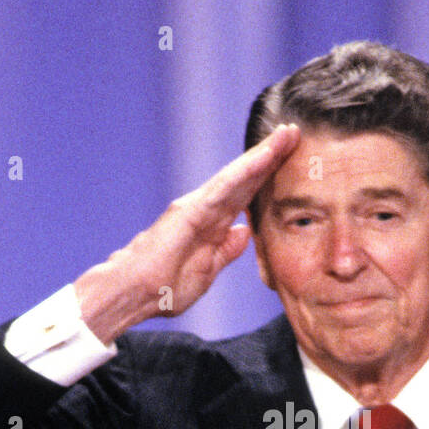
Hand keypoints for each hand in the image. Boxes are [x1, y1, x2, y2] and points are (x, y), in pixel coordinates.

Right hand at [74, 124, 300, 341]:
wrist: (135, 295)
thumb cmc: (164, 288)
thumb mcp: (209, 270)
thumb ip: (227, 250)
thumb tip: (245, 231)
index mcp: (213, 225)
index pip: (247, 196)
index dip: (269, 178)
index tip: (292, 161)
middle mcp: (206, 209)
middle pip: (245, 179)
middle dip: (271, 156)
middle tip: (294, 133)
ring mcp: (197, 207)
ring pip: (237, 176)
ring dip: (262, 155)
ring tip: (286, 134)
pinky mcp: (189, 210)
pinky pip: (222, 188)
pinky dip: (244, 171)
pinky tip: (264, 157)